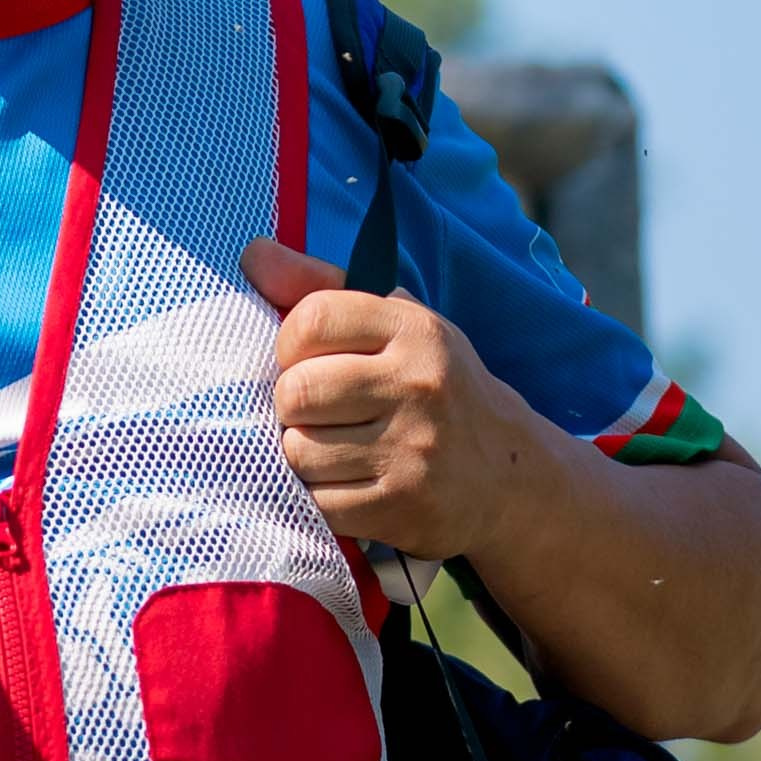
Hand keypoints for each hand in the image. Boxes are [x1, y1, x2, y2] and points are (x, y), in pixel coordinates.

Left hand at [242, 239, 537, 561]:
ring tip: (337, 450)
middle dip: (293, 407)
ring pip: (298, 452)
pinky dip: (321, 498)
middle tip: (320, 413)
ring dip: (304, 455)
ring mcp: (413, 449)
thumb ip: (320, 287)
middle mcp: (417, 385)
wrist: (509, 475)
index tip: (309, 361)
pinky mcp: (404, 507)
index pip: (311, 320)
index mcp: (413, 330)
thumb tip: (252, 253)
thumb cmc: (430, 388)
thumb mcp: (393, 325)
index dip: (291, 345)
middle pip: (296, 392)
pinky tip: (349, 484)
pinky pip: (318, 504)